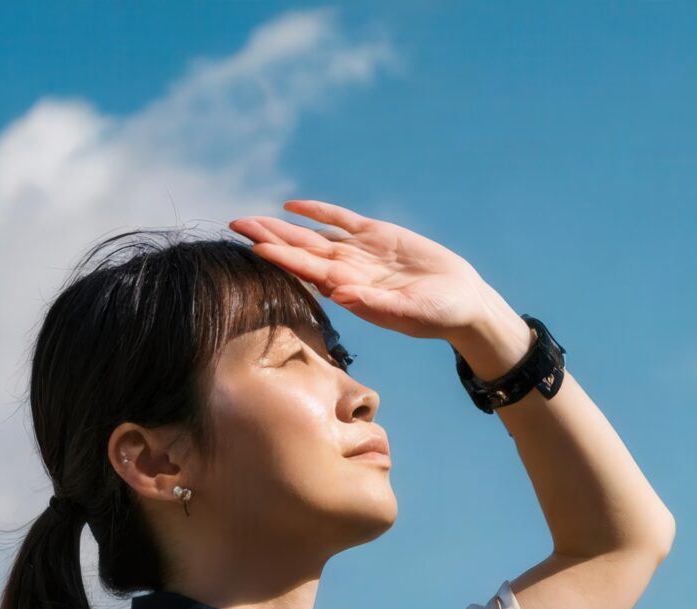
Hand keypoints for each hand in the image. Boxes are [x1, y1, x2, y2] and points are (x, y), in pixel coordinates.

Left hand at [229, 199, 506, 341]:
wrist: (461, 302)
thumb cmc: (437, 315)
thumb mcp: (408, 311)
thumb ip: (375, 303)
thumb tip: (340, 293)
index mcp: (350, 289)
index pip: (307, 270)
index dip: (282, 257)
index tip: (255, 246)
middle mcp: (347, 270)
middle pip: (299, 249)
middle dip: (268, 236)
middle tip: (235, 224)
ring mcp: (359, 251)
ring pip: (313, 234)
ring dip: (283, 226)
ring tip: (251, 218)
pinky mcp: (377, 235)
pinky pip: (341, 220)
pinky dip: (319, 212)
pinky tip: (293, 205)